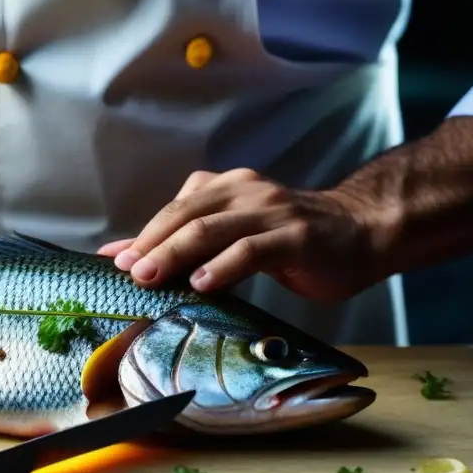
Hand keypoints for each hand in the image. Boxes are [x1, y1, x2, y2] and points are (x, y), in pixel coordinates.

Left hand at [97, 168, 382, 302]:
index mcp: (227, 188)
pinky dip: (222, 267)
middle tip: (125, 271)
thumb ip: (188, 244)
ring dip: (175, 254)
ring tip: (149, 278)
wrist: (361, 234)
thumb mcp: (235, 235)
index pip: (175, 210)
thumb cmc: (290, 240)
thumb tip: (125, 256)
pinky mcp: (295, 236)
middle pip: (186, 216)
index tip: (112, 262)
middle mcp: (245, 192)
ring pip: (212, 229)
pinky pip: (251, 250)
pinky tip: (200, 284)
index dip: (142, 235)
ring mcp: (271, 211)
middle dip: (150, 245)